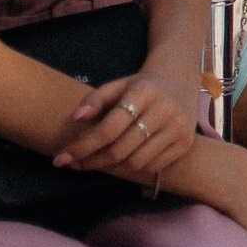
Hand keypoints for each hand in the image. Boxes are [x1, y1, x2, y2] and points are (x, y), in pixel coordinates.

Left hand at [56, 67, 194, 179]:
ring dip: (111, 167)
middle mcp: (165, 110)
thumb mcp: (117, 85)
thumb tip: (77, 118)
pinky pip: (153, 167)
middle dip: (91, 161)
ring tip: (98, 160)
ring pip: (135, 162)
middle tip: (74, 164)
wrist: (180, 79)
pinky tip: (125, 159)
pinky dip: (134, 167)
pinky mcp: (186, 142)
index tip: (60, 158)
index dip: (82, 147)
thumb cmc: (140, 86)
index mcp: (144, 92)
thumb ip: (95, 99)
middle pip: (119, 150)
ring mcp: (178, 127)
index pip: (108, 128)